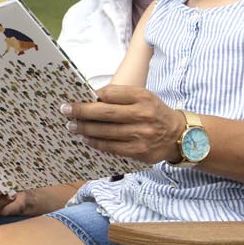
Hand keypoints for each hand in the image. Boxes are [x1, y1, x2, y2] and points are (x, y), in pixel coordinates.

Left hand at [65, 84, 182, 163]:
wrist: (178, 136)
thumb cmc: (154, 112)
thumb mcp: (144, 97)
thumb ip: (121, 96)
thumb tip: (92, 97)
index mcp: (142, 97)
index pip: (112, 93)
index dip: (93, 95)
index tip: (78, 96)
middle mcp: (142, 114)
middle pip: (105, 112)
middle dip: (82, 111)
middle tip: (65, 110)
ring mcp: (140, 134)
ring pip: (105, 131)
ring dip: (85, 128)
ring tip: (71, 125)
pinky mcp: (138, 151)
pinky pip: (111, 147)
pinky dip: (96, 142)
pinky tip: (85, 138)